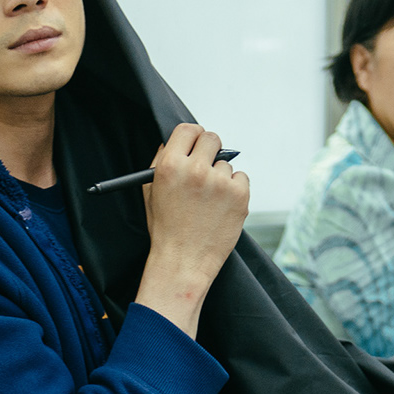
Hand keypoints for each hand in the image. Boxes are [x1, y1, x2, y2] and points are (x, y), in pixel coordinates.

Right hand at [135, 123, 249, 336]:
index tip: (197, 144)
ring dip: (220, 177)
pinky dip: (235, 190)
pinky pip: (241, 178)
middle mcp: (195, 170)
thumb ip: (161, 163)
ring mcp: (220, 182)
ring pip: (226, 164)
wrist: (183, 263)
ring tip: (209, 202)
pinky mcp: (240, 195)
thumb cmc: (166, 230)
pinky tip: (222, 207)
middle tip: (208, 165)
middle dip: (210, 150)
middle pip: (211, 138)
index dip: (193, 136)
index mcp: (170, 166)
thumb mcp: (152, 193)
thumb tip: (173, 142)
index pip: (187, 130)